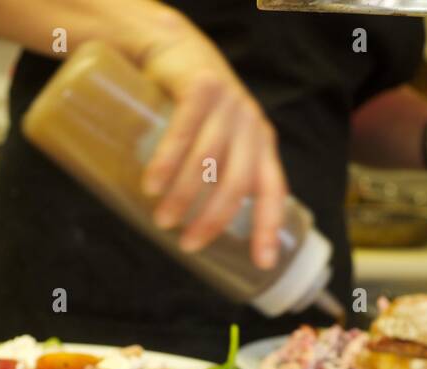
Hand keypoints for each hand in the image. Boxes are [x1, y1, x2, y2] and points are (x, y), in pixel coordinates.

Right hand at [139, 30, 287, 269]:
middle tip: (188, 245)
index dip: (269, 228)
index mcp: (261, 144)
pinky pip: (185, 130)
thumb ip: (212, 175)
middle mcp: (251, 125)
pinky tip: (153, 184)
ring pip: (209, 159)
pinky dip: (168, 161)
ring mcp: (228, 103)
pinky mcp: (200, 86)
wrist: (172, 47)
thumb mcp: (213, 140)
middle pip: (237, 182)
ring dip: (184, 196)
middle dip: (213, 220)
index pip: (273, 190)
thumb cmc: (190, 108)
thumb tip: (192, 233)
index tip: (262, 263)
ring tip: (162, 221)